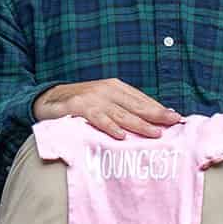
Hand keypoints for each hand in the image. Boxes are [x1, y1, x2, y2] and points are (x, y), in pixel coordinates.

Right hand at [33, 78, 181, 139]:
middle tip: (172, 124)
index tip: (176, 118)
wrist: (47, 100)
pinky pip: (97, 118)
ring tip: (155, 134)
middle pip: (136, 105)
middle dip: (156, 115)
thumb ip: (123, 109)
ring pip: (121, 113)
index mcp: (116, 87)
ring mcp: (93, 98)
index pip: (142, 99)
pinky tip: (121, 136)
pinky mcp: (78, 107)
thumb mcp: (104, 102)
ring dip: (139, 124)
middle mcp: (107, 90)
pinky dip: (109, 127)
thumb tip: (151, 122)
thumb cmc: (80, 104)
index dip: (159, 108)